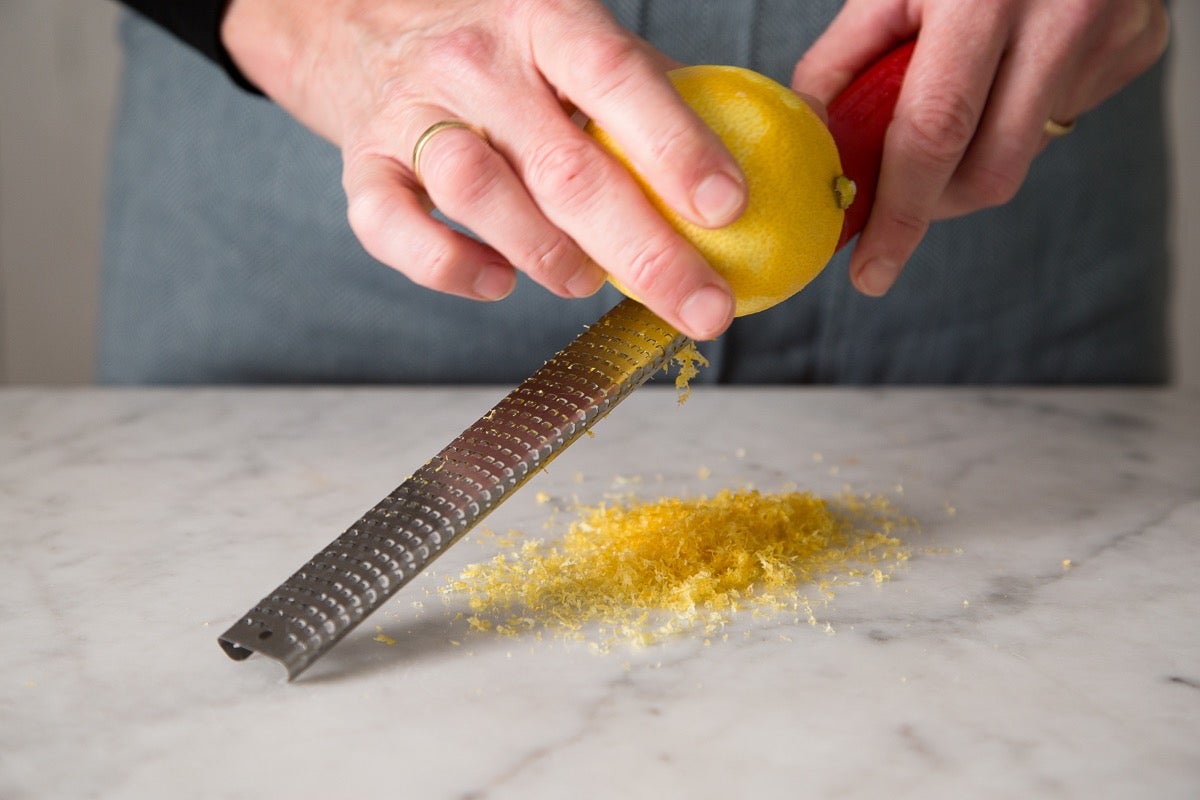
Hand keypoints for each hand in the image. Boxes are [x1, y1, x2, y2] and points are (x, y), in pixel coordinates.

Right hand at [220, 0, 748, 339]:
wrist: (371, 28)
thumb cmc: (510, 57)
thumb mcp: (583, 46)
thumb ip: (661, 99)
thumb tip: (775, 158)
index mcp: (548, 23)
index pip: (617, 79)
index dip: (676, 148)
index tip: (731, 210)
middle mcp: (477, 63)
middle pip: (563, 167)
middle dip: (645, 252)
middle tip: (704, 309)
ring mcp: (412, 113)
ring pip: (478, 195)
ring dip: (548, 256)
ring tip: (587, 280)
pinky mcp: (363, 166)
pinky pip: (393, 228)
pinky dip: (449, 268)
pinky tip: (497, 282)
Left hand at [792, 0, 1168, 295]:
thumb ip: (843, 62)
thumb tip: (812, 146)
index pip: (933, 137)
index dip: (898, 216)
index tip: (870, 271)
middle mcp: (1058, 19)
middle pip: (990, 174)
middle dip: (936, 203)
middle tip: (903, 193)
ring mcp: (1110, 36)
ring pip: (1026, 153)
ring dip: (980, 146)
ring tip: (969, 79)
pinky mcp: (1139, 46)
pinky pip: (1066, 117)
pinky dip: (1025, 110)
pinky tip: (1020, 58)